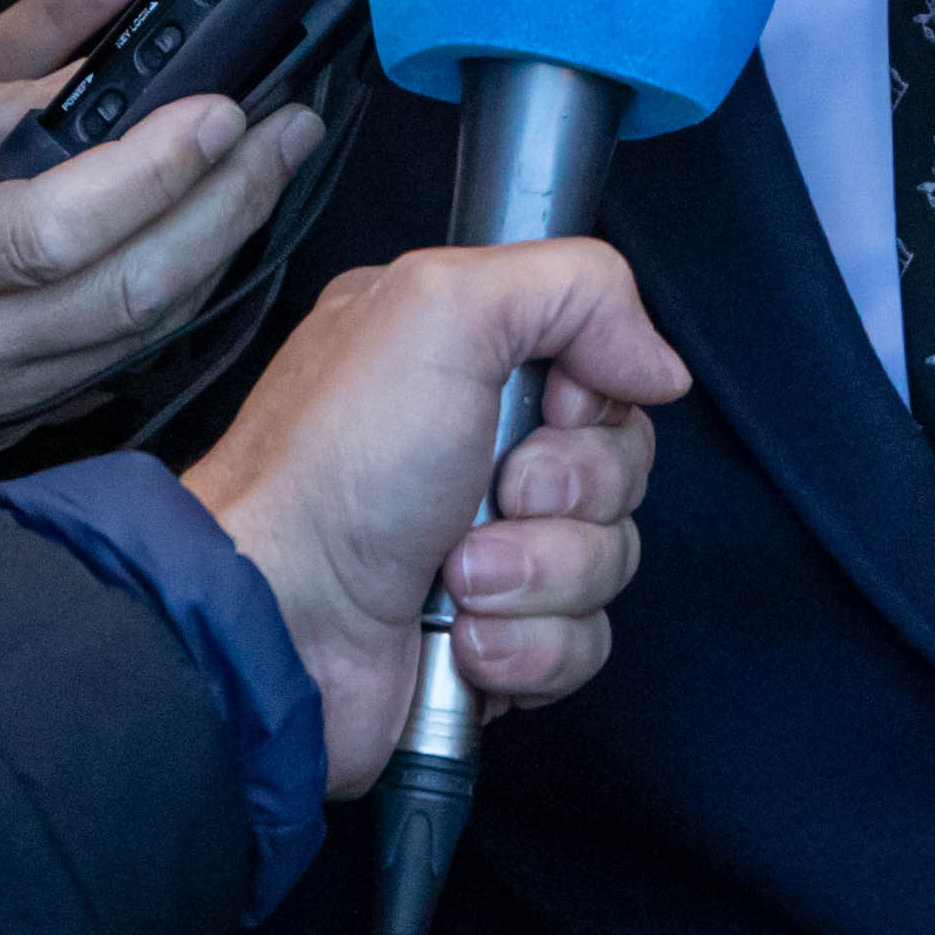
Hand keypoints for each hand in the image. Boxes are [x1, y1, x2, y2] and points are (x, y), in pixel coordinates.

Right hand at [0, 0, 330, 498]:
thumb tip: (71, 65)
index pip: (56, 229)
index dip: (151, 169)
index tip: (219, 111)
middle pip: (132, 289)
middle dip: (228, 202)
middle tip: (286, 129)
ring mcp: (1, 399)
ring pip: (149, 330)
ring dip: (225, 245)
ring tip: (271, 168)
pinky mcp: (25, 417)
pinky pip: (130, 356)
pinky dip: (184, 291)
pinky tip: (218, 236)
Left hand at [182, 242, 683, 789]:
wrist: (274, 623)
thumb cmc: (333, 465)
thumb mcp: (442, 309)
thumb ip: (574, 288)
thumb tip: (661, 364)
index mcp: (460, 353)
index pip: (601, 364)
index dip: (595, 396)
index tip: (549, 407)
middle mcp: (475, 443)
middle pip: (620, 463)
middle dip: (571, 492)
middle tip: (496, 495)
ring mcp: (487, 545)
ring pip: (609, 559)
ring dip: (540, 575)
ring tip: (457, 578)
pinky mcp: (495, 635)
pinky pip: (581, 642)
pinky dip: (527, 645)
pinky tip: (462, 638)